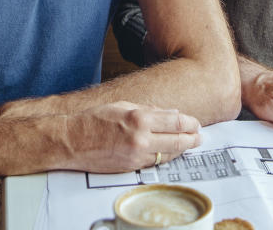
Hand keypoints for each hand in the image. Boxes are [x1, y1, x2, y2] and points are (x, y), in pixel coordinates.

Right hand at [63, 101, 200, 173]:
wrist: (72, 141)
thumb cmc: (93, 120)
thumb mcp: (121, 106)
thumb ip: (148, 109)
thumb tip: (170, 113)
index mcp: (139, 118)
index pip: (175, 121)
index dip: (190, 123)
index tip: (196, 123)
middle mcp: (141, 138)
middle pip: (178, 140)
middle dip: (192, 139)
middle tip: (199, 137)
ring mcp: (137, 155)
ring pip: (169, 154)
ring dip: (182, 150)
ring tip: (189, 145)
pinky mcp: (132, 167)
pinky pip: (155, 162)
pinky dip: (165, 157)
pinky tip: (170, 152)